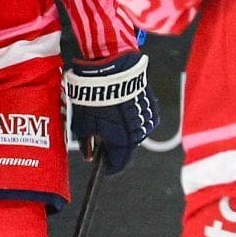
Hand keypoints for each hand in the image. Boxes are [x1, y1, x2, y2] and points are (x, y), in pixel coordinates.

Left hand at [64, 51, 158, 174]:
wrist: (113, 68)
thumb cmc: (95, 94)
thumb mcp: (84, 121)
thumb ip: (87, 142)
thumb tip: (89, 156)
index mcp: (122, 140)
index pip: (119, 162)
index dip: (111, 167)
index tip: (104, 168)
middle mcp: (139, 133)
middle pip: (128, 148)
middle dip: (115, 146)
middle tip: (102, 138)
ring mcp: (147, 118)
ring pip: (136, 133)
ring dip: (125, 130)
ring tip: (111, 118)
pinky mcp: (151, 105)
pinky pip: (142, 118)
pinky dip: (133, 117)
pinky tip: (121, 108)